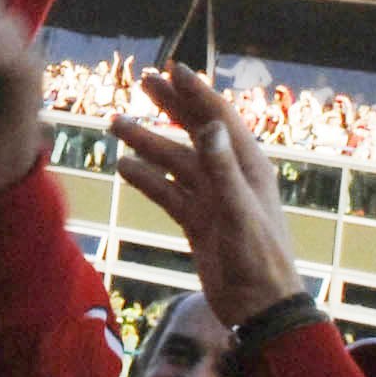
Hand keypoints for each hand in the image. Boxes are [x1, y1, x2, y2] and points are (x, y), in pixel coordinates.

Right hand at [108, 63, 306, 328]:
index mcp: (248, 166)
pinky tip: (122, 167)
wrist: (259, 308)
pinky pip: (167, 192)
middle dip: (171, 105)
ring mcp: (212, 198)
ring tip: (116, 123)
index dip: (197, 92)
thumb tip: (209, 125)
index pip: (219, 118)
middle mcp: (230, 175)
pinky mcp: (197, 222)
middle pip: (196, 130)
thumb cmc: (258, 260)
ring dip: (147, 142)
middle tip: (144, 79)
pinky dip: (146, 179)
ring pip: (175, 162)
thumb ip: (223, 170)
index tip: (173, 68)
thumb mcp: (239, 212)